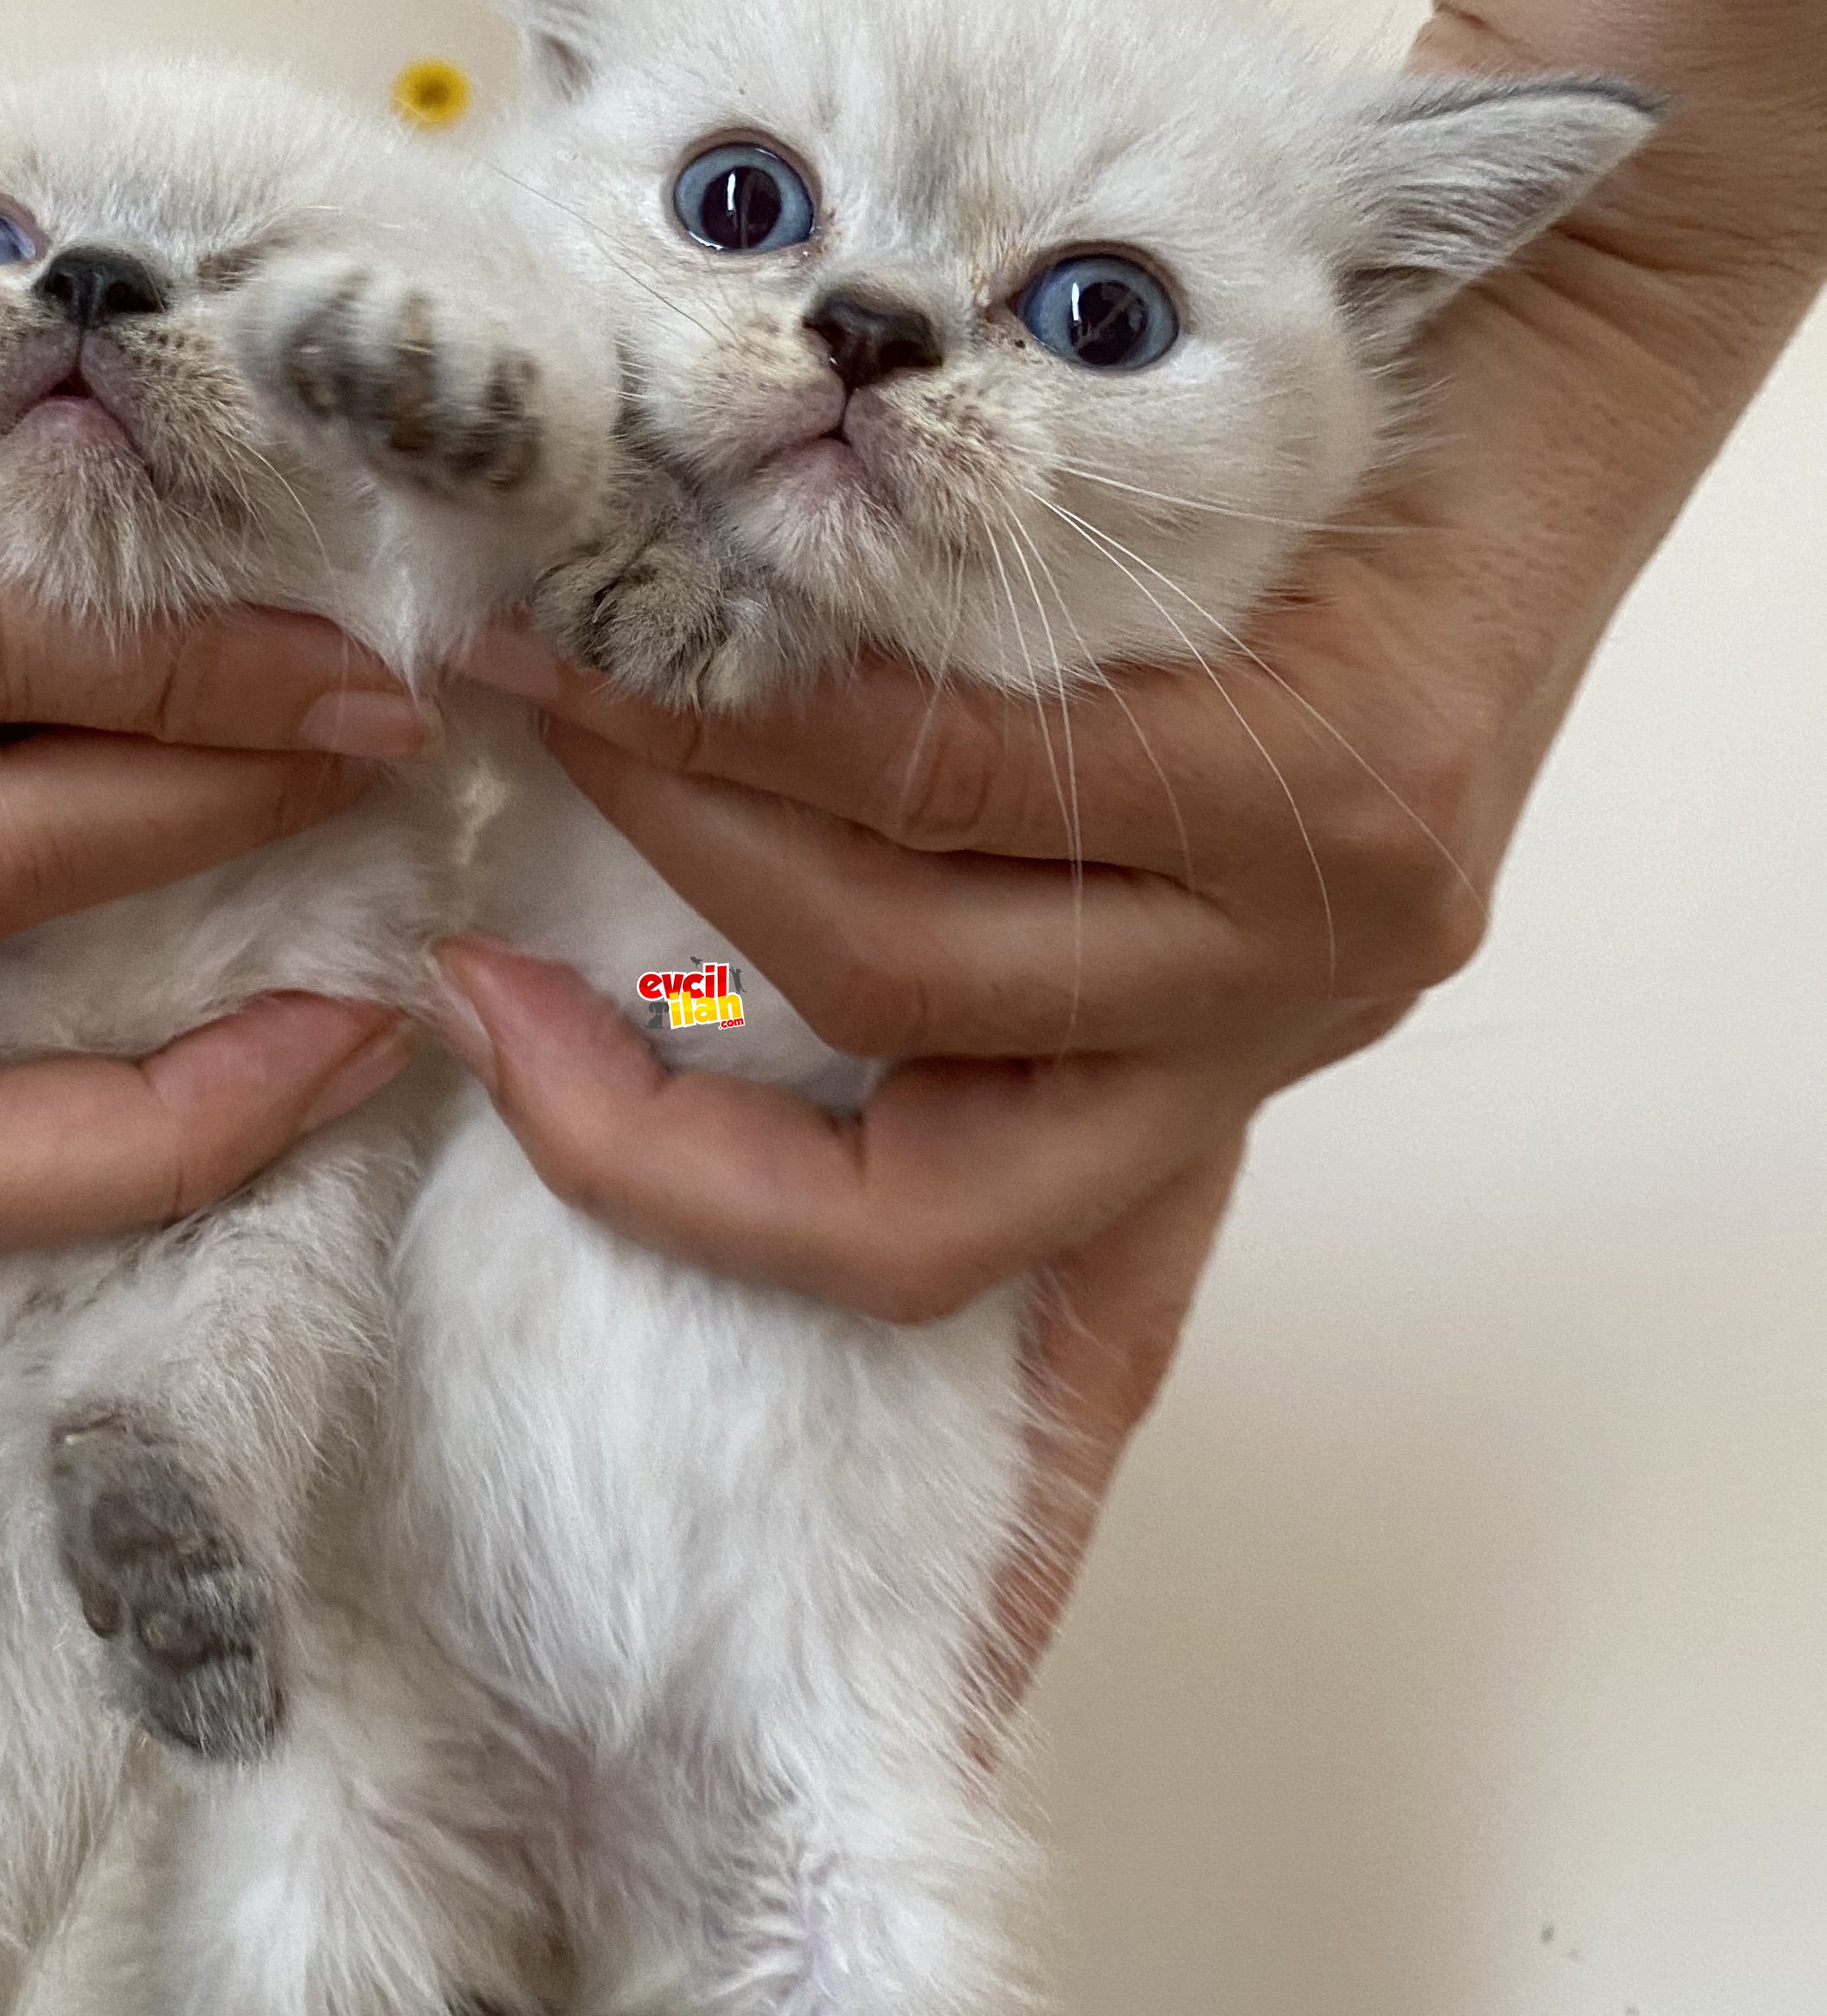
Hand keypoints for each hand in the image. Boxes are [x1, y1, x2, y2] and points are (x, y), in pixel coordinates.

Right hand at [431, 30, 1820, 1696]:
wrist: (1528, 384)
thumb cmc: (1285, 578)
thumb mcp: (1127, 782)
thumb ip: (951, 878)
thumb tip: (669, 913)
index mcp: (1210, 1091)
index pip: (1056, 1348)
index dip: (958, 1516)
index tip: (829, 1631)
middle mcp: (1266, 1052)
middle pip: (905, 1171)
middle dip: (645, 1071)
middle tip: (487, 915)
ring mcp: (1315, 942)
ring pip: (904, 971)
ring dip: (686, 843)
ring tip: (567, 694)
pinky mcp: (1332, 794)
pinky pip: (977, 796)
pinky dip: (789, 726)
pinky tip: (693, 637)